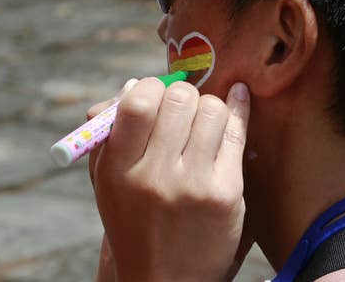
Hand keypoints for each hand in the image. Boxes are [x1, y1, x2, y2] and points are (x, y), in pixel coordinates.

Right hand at [88, 78, 249, 281]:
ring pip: (211, 110)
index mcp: (117, 169)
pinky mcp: (226, 194)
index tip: (154, 93)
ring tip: (202, 121)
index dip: (149, 87)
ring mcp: (192, 185)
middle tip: (181, 107)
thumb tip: (134, 84)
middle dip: (181, 94)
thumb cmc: (133, 221)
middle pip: (178, 100)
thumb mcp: (106, 181)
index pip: (137, 103)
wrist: (166, 280)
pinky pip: (237, 133)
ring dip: (207, 106)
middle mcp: (153, 176)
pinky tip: (238, 97)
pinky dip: (238, 109)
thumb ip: (109, 132)